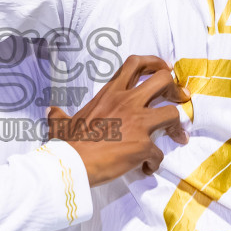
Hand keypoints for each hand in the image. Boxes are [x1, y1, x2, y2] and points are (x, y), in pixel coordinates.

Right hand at [49, 55, 188, 186]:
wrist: (72, 163)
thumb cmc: (67, 142)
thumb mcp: (62, 123)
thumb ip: (60, 115)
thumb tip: (52, 111)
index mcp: (110, 93)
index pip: (135, 64)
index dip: (154, 63)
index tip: (164, 69)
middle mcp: (127, 102)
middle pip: (163, 80)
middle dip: (175, 89)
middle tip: (178, 100)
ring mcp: (138, 123)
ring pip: (173, 113)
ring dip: (176, 127)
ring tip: (175, 137)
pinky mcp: (143, 145)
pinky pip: (159, 153)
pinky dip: (155, 161)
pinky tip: (147, 167)